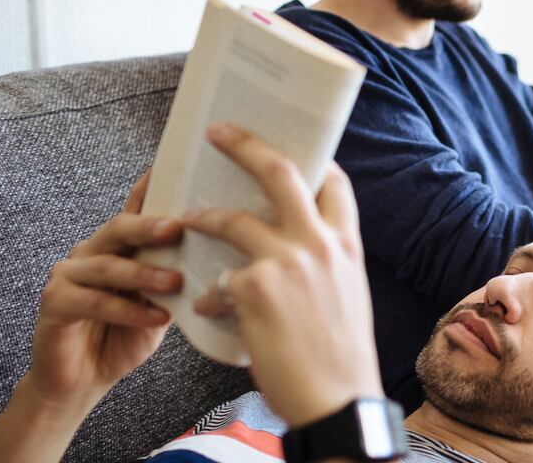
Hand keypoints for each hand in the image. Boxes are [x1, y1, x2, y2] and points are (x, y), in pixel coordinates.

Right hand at [26, 171, 183, 410]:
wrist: (85, 378)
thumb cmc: (128, 334)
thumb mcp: (162, 300)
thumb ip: (177, 274)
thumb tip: (216, 254)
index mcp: (120, 245)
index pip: (136, 208)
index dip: (151, 187)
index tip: (175, 171)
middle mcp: (92, 250)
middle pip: (119, 229)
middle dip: (149, 227)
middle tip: (176, 229)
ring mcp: (68, 274)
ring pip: (107, 265)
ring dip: (143, 274)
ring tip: (174, 282)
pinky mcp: (53, 302)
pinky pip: (91, 300)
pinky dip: (125, 309)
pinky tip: (152, 317)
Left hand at [183, 123, 382, 427]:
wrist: (338, 401)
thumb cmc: (341, 358)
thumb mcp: (346, 298)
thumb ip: (323, 266)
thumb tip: (291, 252)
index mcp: (347, 245)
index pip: (335, 184)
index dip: (313, 160)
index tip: (293, 148)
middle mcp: (320, 244)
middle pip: (280, 173)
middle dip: (245, 146)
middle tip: (218, 132)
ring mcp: (288, 262)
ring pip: (232, 220)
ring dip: (203, 218)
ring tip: (185, 220)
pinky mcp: (255, 289)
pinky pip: (218, 282)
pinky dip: (208, 297)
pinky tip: (204, 312)